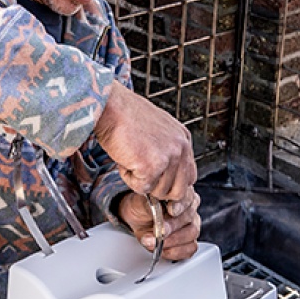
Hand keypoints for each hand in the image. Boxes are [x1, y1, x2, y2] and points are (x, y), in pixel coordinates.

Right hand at [93, 81, 195, 204]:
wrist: (110, 106)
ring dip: (141, 180)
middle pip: (178, 190)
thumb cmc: (125, 115)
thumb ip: (166, 150)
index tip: (156, 181)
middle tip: (141, 173)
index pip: (189, 176)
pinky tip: (124, 158)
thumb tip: (163, 174)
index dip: (171, 183)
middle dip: (158, 189)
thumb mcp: (157, 130)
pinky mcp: (152, 166)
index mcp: (183, 139)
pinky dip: (128, 178)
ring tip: (130, 157)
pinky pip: (141, 188)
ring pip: (159, 191)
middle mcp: (181, 148)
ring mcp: (169, 157)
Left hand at [118, 189, 201, 262]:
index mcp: (181, 193)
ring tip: (154, 242)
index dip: (180, 205)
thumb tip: (153, 210)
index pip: (187, 198)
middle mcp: (190, 209)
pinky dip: (175, 251)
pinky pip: (189, 248)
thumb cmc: (142, 207)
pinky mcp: (189, 242)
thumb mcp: (141, 203)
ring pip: (191, 234)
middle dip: (172, 227)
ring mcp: (192, 225)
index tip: (170, 211)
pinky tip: (162, 249)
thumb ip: (150, 205)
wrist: (136, 219)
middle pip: (189, 218)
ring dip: (172, 241)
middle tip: (158, 232)